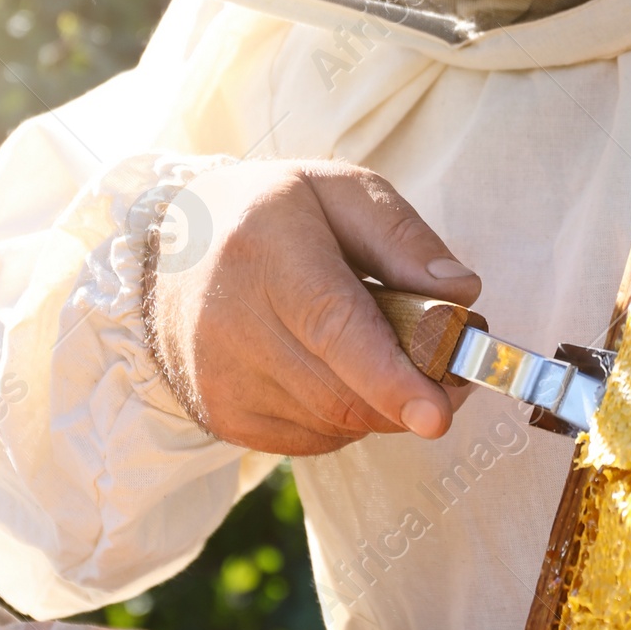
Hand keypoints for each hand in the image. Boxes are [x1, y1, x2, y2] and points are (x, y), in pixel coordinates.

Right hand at [152, 160, 480, 455]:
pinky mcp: (222, 418)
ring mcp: (221, 380)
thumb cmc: (269, 213)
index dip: (390, 377)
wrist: (170, 246)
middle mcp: (232, 324)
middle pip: (342, 392)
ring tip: (381, 349)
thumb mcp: (338, 190)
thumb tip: (460, 294)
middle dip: (412, 391)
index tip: (437, 414)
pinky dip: (345, 416)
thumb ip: (402, 236)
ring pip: (335, 423)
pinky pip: (314, 439)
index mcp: (265, 252)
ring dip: (381, 402)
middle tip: (447, 362)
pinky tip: (334, 369)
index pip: (333, 328)